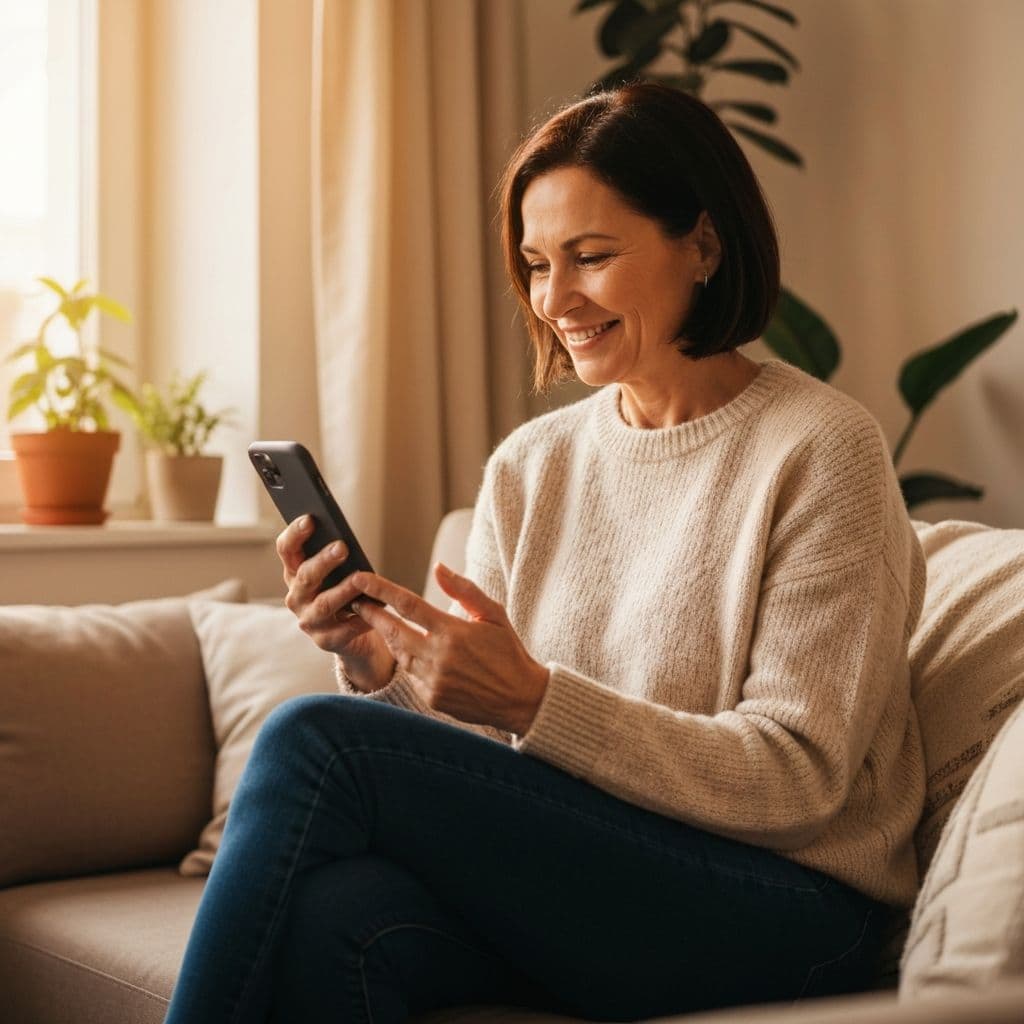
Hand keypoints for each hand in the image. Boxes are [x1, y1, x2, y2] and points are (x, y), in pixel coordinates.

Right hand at [276, 516, 394, 690]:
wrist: (354, 636)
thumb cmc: (347, 593)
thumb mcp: (339, 571)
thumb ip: (337, 555)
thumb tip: (345, 539)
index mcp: (295, 573)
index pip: (287, 550)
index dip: (295, 534)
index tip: (310, 518)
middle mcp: (297, 597)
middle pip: (305, 576)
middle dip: (323, 560)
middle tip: (342, 546)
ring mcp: (309, 620)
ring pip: (325, 603)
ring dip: (343, 590)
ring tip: (360, 578)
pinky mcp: (326, 640)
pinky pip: (345, 628)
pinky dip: (362, 616)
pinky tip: (377, 605)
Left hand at [348, 562, 548, 734]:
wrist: (521, 699)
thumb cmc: (508, 651)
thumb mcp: (493, 614)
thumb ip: (464, 590)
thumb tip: (438, 568)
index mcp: (453, 632)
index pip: (408, 605)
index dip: (381, 590)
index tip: (361, 579)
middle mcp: (439, 657)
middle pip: (393, 631)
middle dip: (372, 615)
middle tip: (356, 602)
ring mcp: (434, 680)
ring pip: (399, 654)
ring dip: (388, 638)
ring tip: (379, 623)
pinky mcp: (432, 698)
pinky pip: (411, 675)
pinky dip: (409, 662)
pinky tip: (412, 652)